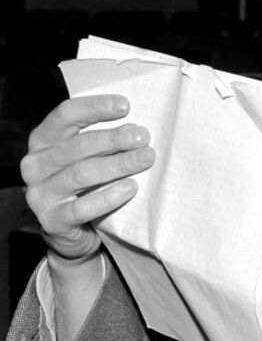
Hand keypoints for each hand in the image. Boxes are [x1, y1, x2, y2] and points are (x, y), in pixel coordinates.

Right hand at [21, 95, 154, 262]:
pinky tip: (130, 188)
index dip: (95, 108)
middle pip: (77, 146)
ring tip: (145, 158)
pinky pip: (83, 207)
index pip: (66, 116)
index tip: (126, 106)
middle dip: (113, 139)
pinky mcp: (52, 220)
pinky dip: (109, 197)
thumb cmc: (87, 187)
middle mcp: (36, 165)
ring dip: (117, 165)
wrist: (75, 234)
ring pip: (81, 174)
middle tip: (143, 137)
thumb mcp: (87, 159)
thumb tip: (138, 127)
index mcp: (43, 141)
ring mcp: (40, 194)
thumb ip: (101, 142)